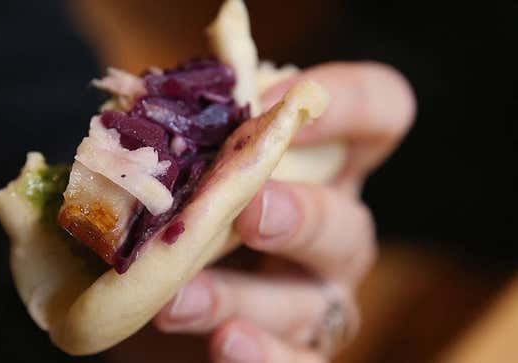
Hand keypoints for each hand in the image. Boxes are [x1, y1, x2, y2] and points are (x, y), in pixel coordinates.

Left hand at [153, 62, 415, 362]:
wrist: (170, 282)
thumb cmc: (196, 200)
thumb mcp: (202, 164)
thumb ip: (199, 142)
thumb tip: (157, 119)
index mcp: (327, 164)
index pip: (379, 112)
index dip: (347, 103)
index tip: (275, 104)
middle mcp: (335, 230)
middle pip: (349, 225)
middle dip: (304, 218)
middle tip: (251, 212)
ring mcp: (319, 295)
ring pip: (309, 302)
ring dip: (246, 298)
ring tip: (182, 297)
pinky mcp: (298, 344)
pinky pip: (300, 360)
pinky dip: (266, 355)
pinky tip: (225, 343)